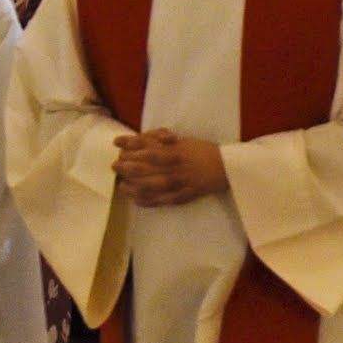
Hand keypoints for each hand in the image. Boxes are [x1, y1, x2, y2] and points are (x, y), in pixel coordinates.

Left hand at [112, 129, 228, 206]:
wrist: (227, 168)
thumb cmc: (204, 151)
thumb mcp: (184, 141)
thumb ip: (163, 141)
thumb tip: (140, 141)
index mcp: (177, 152)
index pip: (149, 149)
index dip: (130, 146)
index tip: (117, 144)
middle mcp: (176, 168)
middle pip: (146, 168)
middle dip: (127, 167)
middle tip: (115, 166)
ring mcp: (179, 184)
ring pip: (151, 186)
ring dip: (133, 186)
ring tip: (122, 185)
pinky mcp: (183, 196)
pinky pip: (161, 201)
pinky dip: (147, 201)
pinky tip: (135, 200)